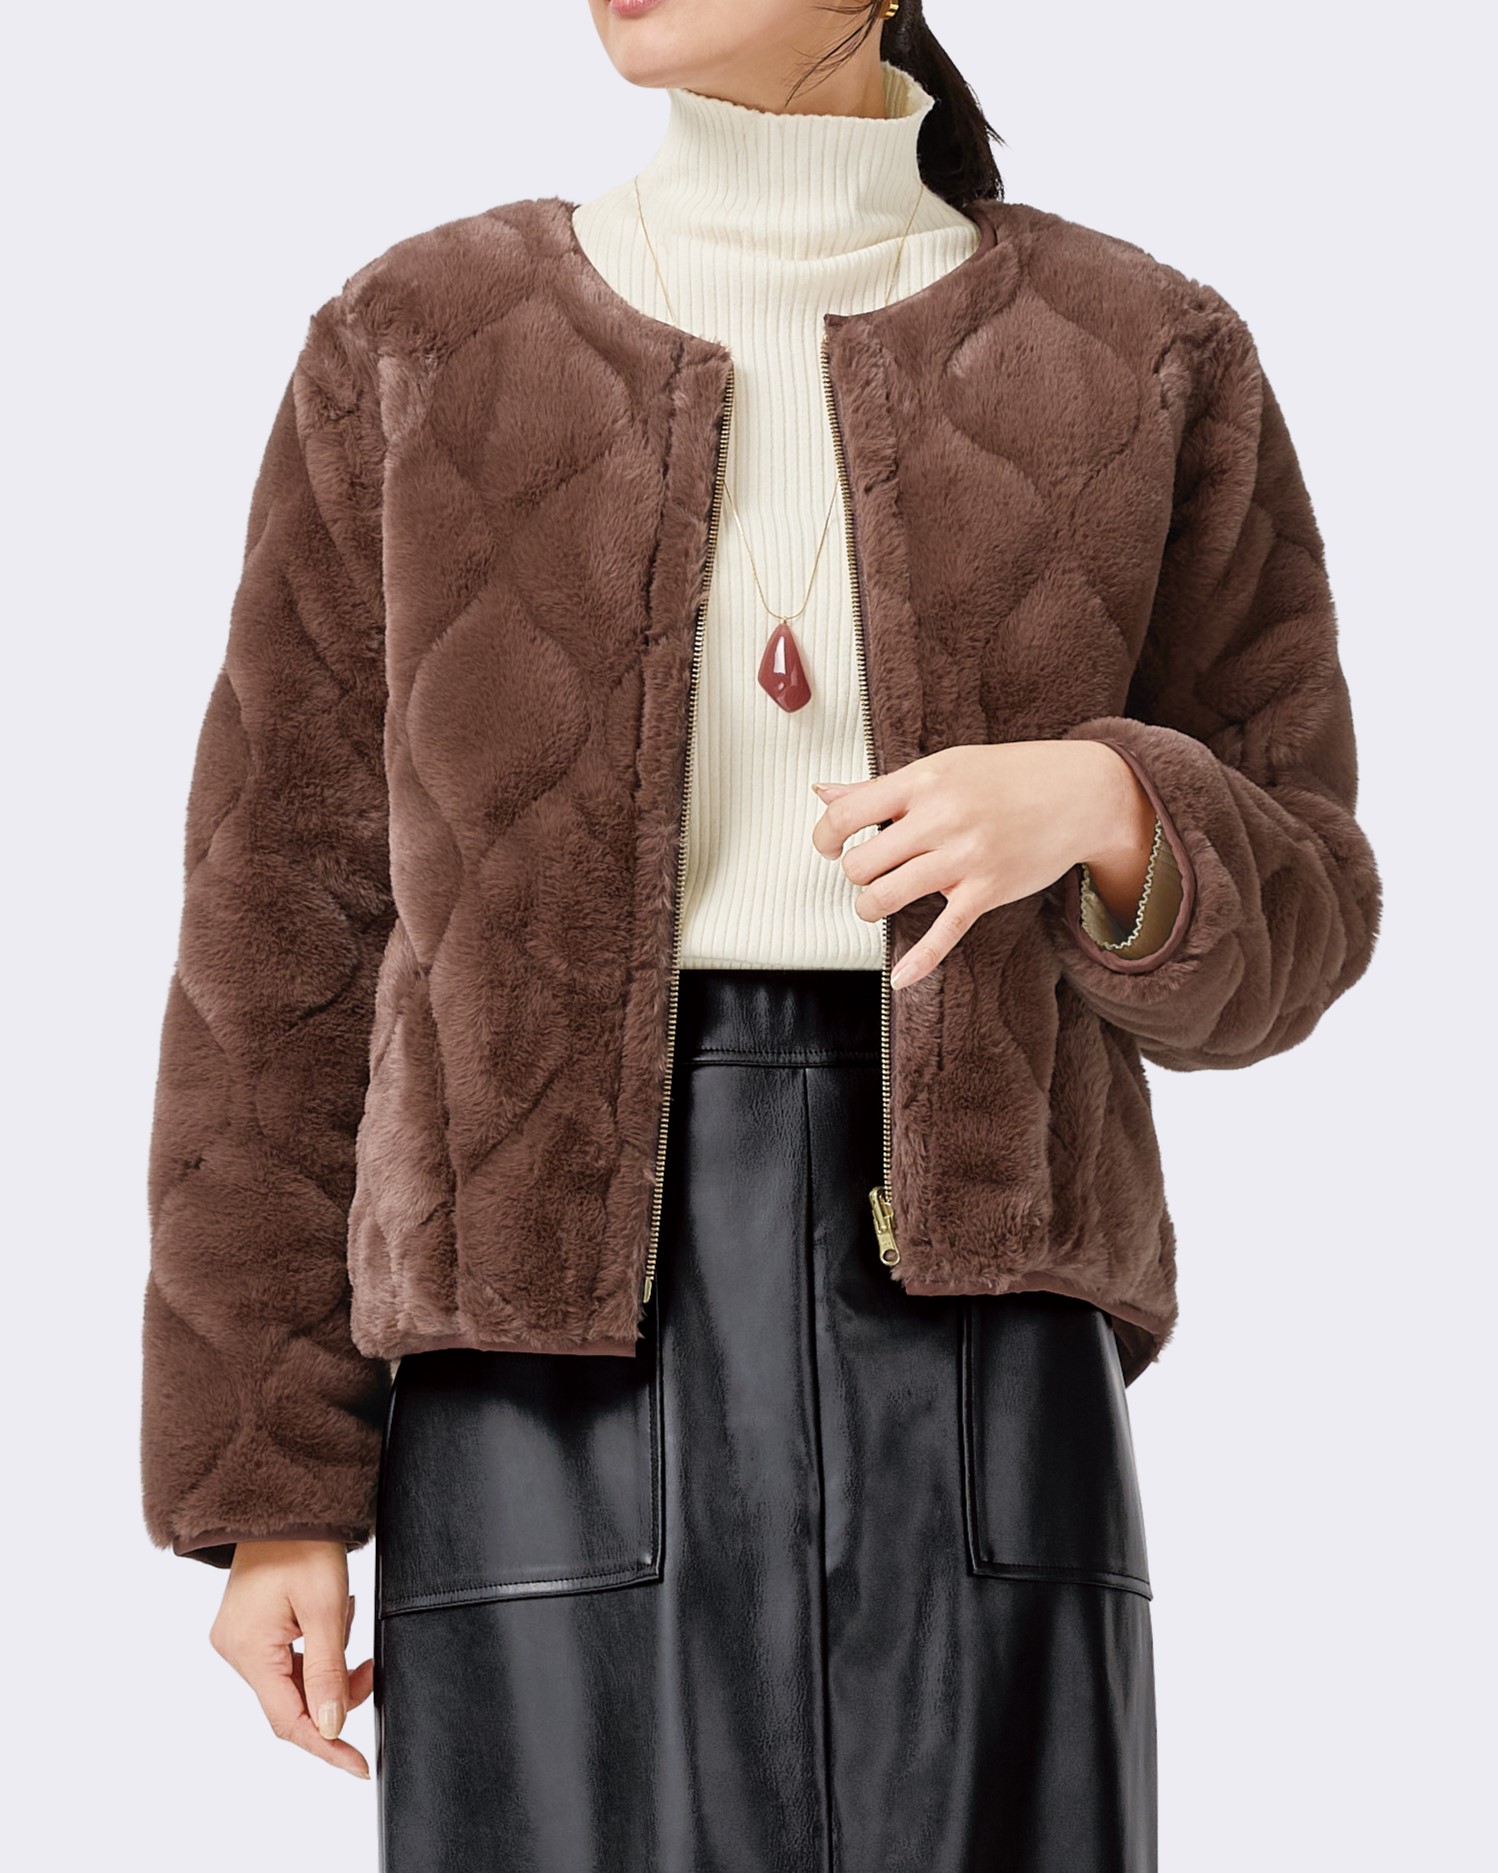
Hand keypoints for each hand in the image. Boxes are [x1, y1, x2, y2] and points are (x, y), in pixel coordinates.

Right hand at [209, 1539, 372, 1778]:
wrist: (285, 1500)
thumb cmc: (304, 1543)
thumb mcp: (325, 1608)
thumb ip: (328, 1671)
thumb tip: (330, 1727)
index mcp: (247, 1649)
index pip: (288, 1720)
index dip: (325, 1746)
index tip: (358, 1765)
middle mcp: (234, 1649)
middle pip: (290, 1700)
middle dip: (334, 1692)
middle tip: (368, 1670)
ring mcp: (239, 1638)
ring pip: (292, 1678)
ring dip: (328, 1665)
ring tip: (345, 1618)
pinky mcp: (249, 1627)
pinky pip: (287, 1656)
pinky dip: (316, 1649)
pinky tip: (331, 1619)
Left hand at [810, 740, 1155, 991]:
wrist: (1080, 793)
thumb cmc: (1010, 776)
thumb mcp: (941, 768)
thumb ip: (879, 788)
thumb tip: (823, 794)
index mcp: (924, 781)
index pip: (848, 814)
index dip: (825, 835)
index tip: (828, 845)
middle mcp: (941, 818)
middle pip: (860, 863)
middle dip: (853, 874)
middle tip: (866, 871)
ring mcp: (965, 857)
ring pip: (886, 897)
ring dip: (869, 907)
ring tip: (877, 901)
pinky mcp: (987, 891)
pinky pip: (944, 933)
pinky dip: (919, 960)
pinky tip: (901, 976)